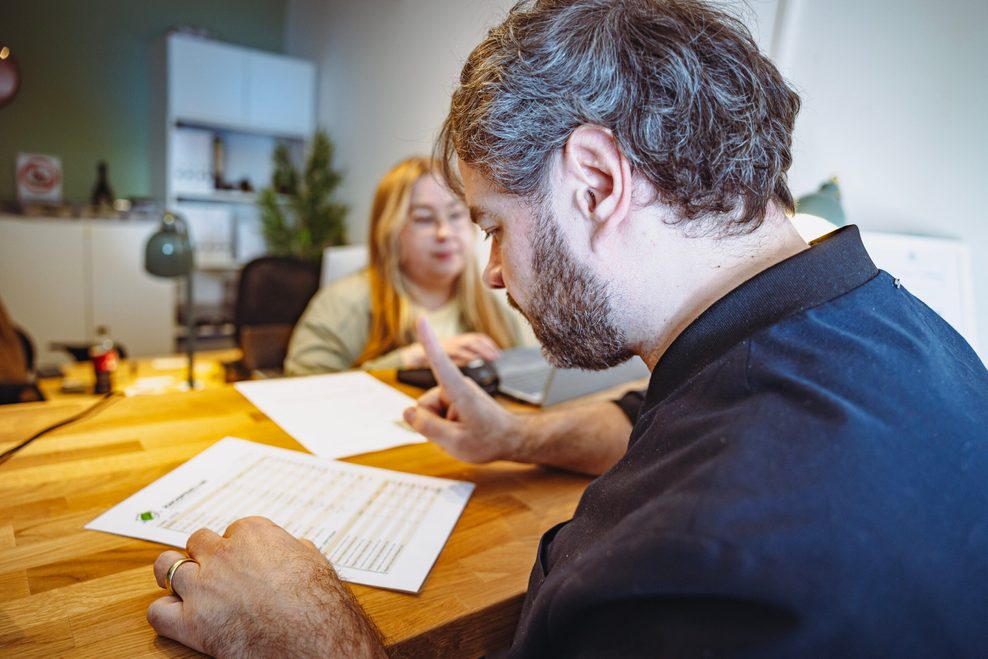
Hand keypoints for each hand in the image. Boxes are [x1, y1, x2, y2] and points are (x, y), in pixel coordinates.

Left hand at [147, 516, 384, 657]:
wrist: (315, 638)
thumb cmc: (321, 603)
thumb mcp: (315, 563)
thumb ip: (297, 551)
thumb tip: (298, 548)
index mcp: (254, 534)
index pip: (233, 530)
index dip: (236, 547)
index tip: (242, 559)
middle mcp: (223, 554)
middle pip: (197, 541)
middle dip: (203, 555)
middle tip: (212, 571)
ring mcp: (203, 587)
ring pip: (166, 566)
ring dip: (172, 574)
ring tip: (181, 585)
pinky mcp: (191, 622)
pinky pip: (158, 612)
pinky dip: (164, 614)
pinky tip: (177, 619)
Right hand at [403, 317, 522, 463]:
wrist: (512, 440)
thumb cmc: (489, 441)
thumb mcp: (456, 443)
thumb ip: (427, 426)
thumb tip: (407, 411)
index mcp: (459, 391)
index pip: (440, 362)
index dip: (429, 341)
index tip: (422, 319)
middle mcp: (457, 385)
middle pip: (425, 404)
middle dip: (432, 422)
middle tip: (456, 435)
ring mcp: (457, 391)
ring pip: (430, 411)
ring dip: (440, 426)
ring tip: (462, 433)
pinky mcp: (457, 397)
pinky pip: (439, 413)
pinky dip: (445, 425)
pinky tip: (462, 432)